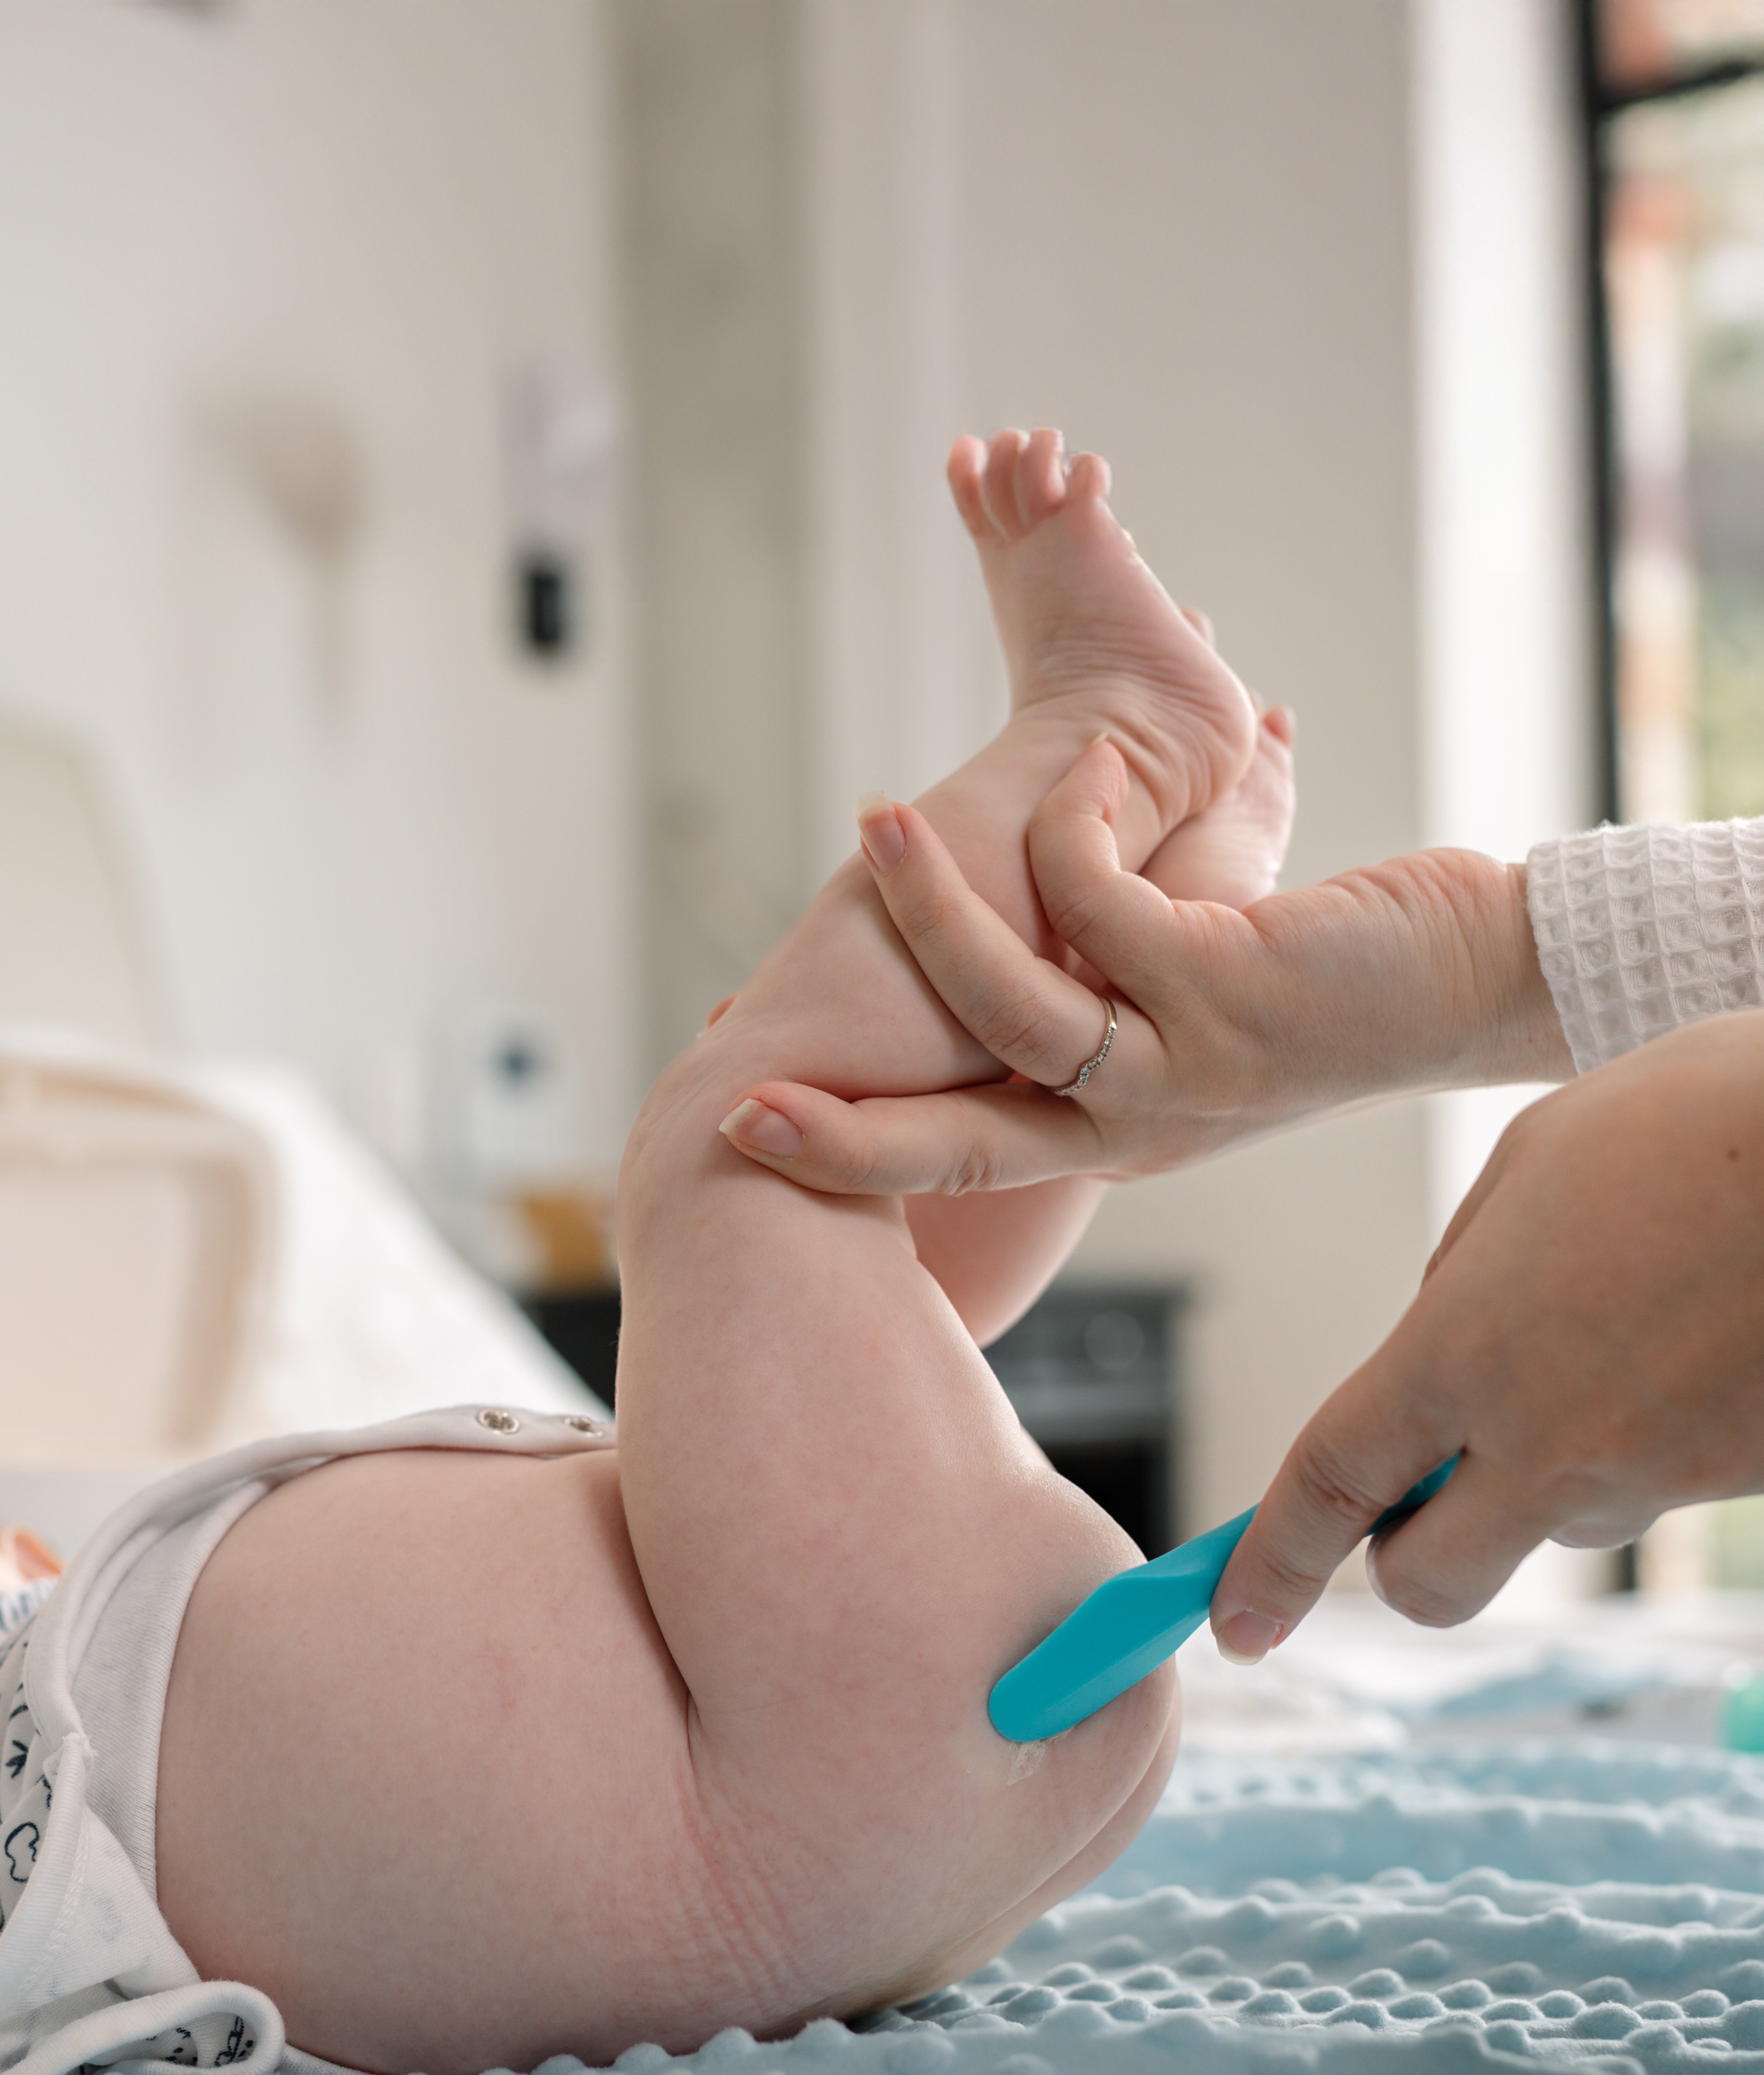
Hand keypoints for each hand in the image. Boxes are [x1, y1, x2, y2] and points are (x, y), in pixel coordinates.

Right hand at [717, 742, 1569, 1196]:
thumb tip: (969, 930)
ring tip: (878, 822)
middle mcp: (1130, 1122)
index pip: (949, 1156)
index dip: (849, 1149)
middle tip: (739, 1102)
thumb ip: (1082, 985)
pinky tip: (1079, 778)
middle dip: (847, 1134)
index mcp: (1104, 1130)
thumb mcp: (1177, 1005)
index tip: (753, 1123)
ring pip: (1014, 1013)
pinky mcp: (1226, 990)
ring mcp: (1177, 1067)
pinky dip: (1069, 832)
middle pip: (957, 1145)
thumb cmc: (1321, 982)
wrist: (1476, 979)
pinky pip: (1101, 908)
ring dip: (934, 914)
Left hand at [1211, 1007, 1763, 1647]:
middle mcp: (1550, 1438)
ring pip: (1556, 1524)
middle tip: (1423, 1488)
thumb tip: (1443, 1333)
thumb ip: (1463, 1277)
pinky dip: (1644, 1438)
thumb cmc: (1701, 1120)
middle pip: (1432, 1579)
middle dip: (1407, 1558)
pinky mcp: (1742, 1483)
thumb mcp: (1534, 1168)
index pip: (1328, 1487)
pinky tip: (1685, 1339)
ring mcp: (1658, 1475)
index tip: (1232, 1623)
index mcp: (1464, 1349)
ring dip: (1546, 1469)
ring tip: (1612, 1332)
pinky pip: (1657, 1487)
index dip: (1269, 1565)